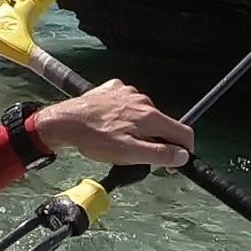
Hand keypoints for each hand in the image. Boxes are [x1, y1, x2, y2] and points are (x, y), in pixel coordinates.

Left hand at [30, 79, 193, 166]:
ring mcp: (127, 92)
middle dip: (157, 140)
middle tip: (138, 155)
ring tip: (119, 140)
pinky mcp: (113, 89)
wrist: (65, 121)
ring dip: (139, 128)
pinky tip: (110, 124)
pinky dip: (124, 115)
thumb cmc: (95, 139)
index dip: (185, 149)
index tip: (176, 161)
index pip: (183, 132)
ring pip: (144, 114)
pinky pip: (127, 103)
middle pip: (163, 123)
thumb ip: (159, 154)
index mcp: (150, 116)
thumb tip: (182, 155)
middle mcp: (143, 100)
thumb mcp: (129, 154)